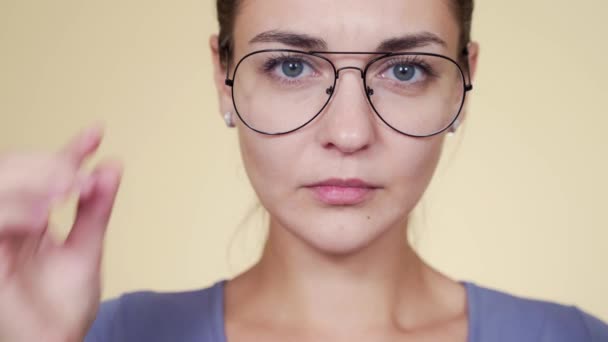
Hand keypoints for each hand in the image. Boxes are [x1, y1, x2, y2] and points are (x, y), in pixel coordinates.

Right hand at [0, 125, 121, 340]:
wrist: (55, 341)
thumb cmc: (65, 305)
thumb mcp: (86, 248)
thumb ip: (96, 208)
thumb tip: (111, 167)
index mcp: (34, 217)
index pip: (48, 173)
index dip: (70, 150)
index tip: (97, 133)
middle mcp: (12, 222)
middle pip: (15, 169)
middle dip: (51, 164)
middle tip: (81, 173)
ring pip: (0, 185)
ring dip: (35, 180)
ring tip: (71, 186)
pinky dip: (16, 211)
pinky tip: (46, 213)